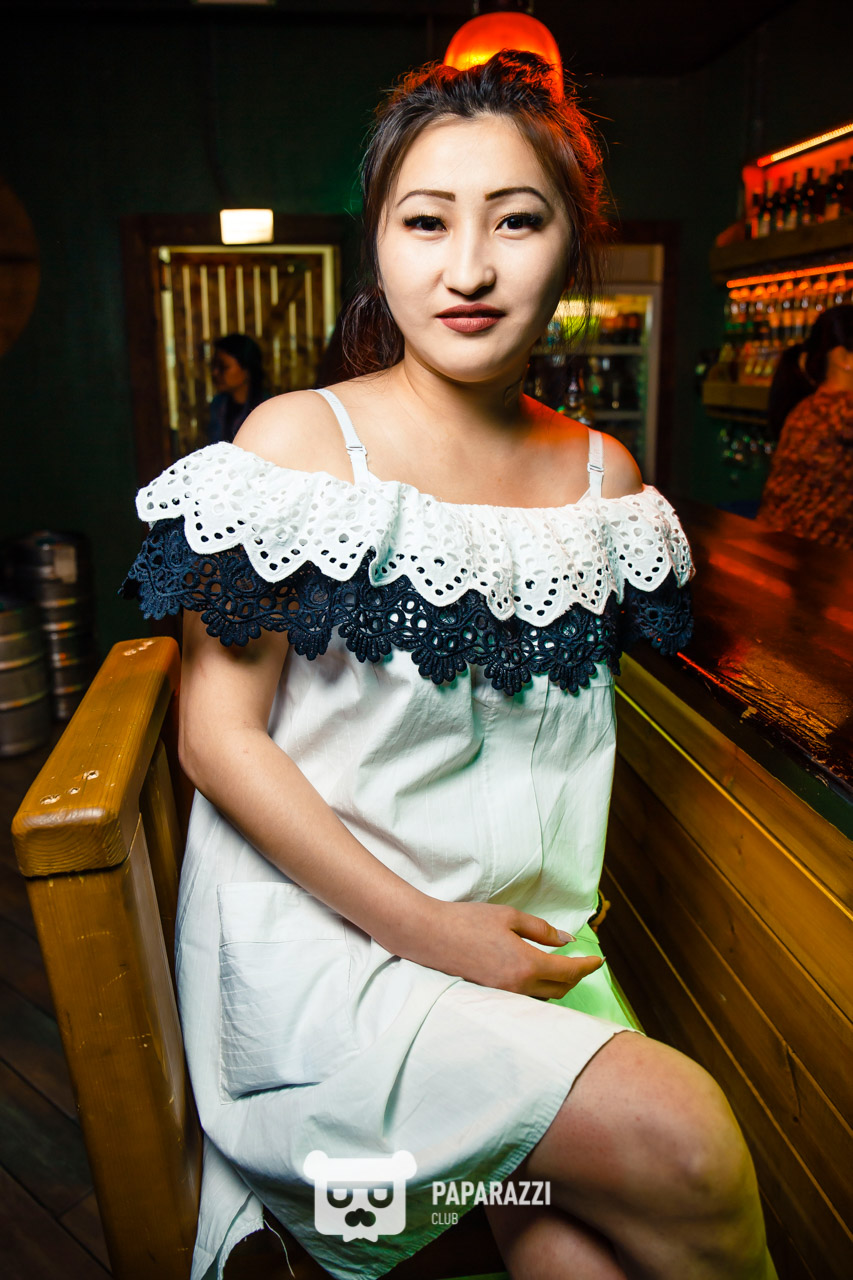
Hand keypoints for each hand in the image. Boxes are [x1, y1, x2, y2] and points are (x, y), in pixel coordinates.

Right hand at [394, 899, 603, 999]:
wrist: (429, 935)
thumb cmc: (468, 921)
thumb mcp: (509, 917)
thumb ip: (541, 930)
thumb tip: (566, 940)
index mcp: (526, 965)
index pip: (569, 972)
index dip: (587, 966)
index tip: (598, 959)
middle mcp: (518, 987)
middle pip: (559, 990)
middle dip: (576, 977)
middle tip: (584, 963)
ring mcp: (503, 995)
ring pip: (543, 998)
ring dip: (558, 986)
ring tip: (563, 969)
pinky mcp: (491, 996)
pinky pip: (525, 1000)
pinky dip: (539, 990)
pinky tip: (537, 977)